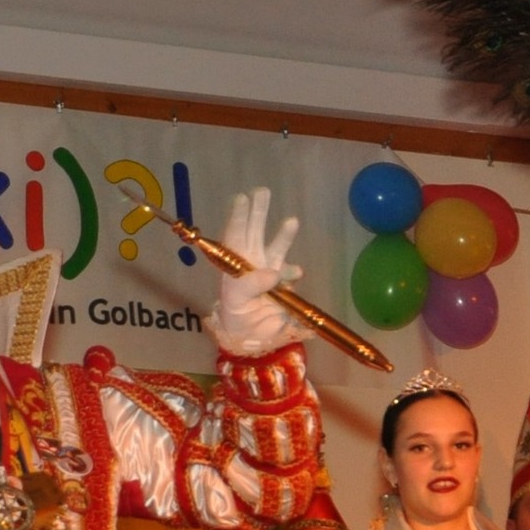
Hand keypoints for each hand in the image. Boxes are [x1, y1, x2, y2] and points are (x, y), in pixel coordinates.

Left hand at [212, 187, 306, 354]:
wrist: (252, 339)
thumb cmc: (236, 318)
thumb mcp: (237, 302)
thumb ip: (251, 286)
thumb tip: (272, 272)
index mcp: (234, 264)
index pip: (235, 235)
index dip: (239, 216)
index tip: (242, 198)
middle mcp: (251, 262)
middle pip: (254, 232)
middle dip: (258, 212)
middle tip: (262, 190)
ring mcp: (269, 272)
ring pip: (276, 247)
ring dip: (283, 234)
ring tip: (291, 221)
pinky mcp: (284, 285)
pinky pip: (290, 274)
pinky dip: (293, 272)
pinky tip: (295, 274)